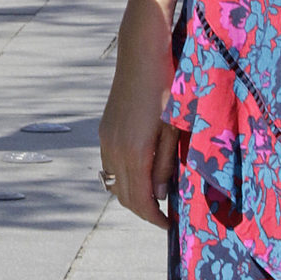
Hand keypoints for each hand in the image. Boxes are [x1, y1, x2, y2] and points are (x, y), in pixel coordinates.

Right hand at [99, 16, 177, 229]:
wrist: (143, 53)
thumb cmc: (169, 86)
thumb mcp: (175, 127)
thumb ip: (166, 162)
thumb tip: (159, 194)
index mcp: (133, 152)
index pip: (140, 201)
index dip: (154, 218)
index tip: (170, 226)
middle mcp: (114, 149)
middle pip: (124, 196)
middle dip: (144, 210)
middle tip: (165, 216)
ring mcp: (106, 138)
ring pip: (115, 182)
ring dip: (133, 195)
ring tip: (156, 196)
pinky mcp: (105, 129)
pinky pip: (111, 165)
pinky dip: (125, 177)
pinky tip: (143, 171)